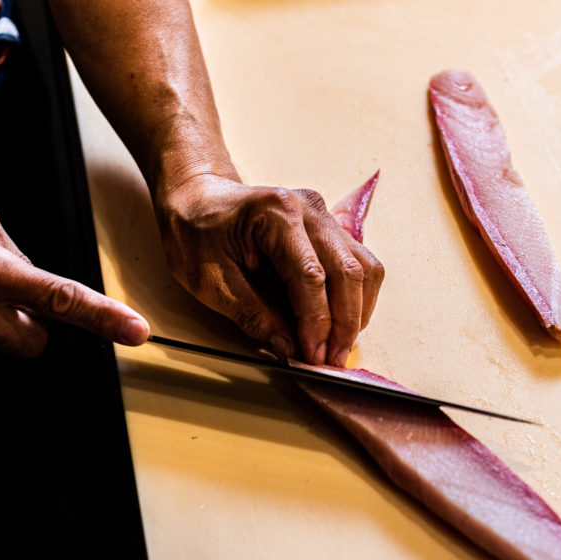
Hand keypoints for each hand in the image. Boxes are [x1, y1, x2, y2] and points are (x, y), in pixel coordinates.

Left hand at [155, 173, 383, 365]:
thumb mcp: (208, 280)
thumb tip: (287, 347)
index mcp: (275, 215)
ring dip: (357, 311)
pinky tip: (341, 321)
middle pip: (348, 272)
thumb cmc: (196, 231)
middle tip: (332, 359)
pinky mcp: (328, 227)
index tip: (313, 355)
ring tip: (338, 345)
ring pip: (364, 267)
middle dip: (345, 323)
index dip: (317, 322)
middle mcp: (308, 210)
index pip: (312, 276)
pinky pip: (358, 263)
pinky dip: (356, 297)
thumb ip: (250, 314)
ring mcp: (323, 216)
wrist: (197, 199)